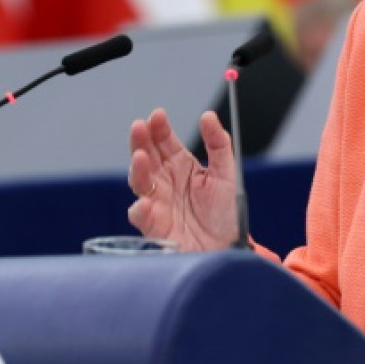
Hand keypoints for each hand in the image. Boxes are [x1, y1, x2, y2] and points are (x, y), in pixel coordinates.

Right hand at [127, 109, 237, 251]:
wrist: (227, 248)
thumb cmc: (225, 214)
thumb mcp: (226, 174)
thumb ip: (218, 143)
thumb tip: (208, 116)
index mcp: (181, 166)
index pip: (164, 141)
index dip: (159, 128)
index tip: (158, 115)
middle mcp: (165, 181)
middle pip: (146, 156)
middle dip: (141, 141)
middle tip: (139, 127)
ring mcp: (157, 201)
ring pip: (139, 181)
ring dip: (137, 169)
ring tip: (140, 157)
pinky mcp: (155, 226)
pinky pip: (141, 216)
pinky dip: (140, 209)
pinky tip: (146, 202)